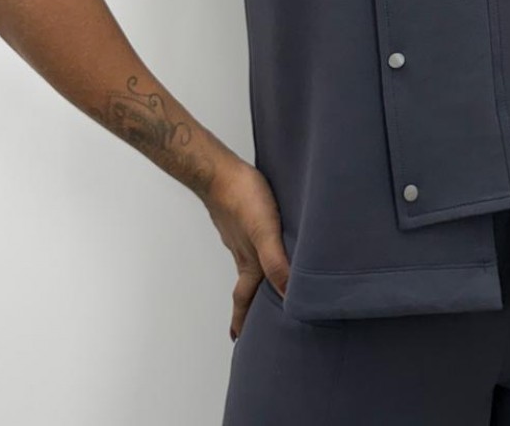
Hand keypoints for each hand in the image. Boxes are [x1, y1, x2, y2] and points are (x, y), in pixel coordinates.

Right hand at [204, 159, 290, 342]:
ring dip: (257, 274)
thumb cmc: (243, 199)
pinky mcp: (241, 215)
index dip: (243, 320)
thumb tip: (289, 296)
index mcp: (248, 262)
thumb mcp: (265, 233)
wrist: (219, 170)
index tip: (238, 339)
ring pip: (249, 261)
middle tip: (254, 317)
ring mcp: (239, 233)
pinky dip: (259, 248)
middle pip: (246, 284)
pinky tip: (267, 238)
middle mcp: (242, 251)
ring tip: (267, 279)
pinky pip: (250, 239)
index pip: (244, 299)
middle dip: (250, 303)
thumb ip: (276, 262)